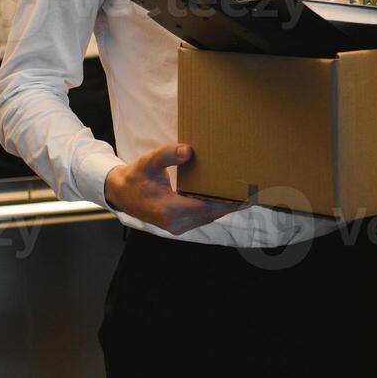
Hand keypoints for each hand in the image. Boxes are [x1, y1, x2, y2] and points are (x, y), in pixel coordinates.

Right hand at [103, 143, 244, 234]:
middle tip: (254, 192)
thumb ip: (167, 155)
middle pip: (212, 214)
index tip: (243, 193)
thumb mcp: (148, 162)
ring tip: (247, 194)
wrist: (122, 194)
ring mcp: (178, 226)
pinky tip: (229, 198)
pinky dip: (217, 208)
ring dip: (227, 207)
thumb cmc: (136, 177)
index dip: (226, 200)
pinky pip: (204, 218)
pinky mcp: (180, 225)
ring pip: (209, 217)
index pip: (205, 206)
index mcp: (169, 209)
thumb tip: (189, 151)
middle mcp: (176, 223)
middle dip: (232, 204)